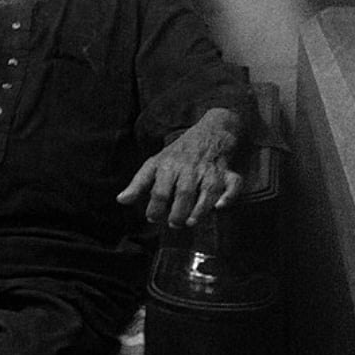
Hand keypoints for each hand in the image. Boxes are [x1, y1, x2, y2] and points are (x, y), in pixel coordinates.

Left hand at [116, 108, 242, 227]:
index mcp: (169, 165)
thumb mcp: (155, 163)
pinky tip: (220, 207)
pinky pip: (234, 184)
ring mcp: (210, 170)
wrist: (211, 130)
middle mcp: (190, 168)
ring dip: (200, 209)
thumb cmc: (179, 153)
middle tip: (173, 224)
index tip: (152, 218)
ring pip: (208, 191)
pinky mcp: (228, 172)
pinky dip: (229, 196)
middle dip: (178, 212)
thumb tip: (121, 201)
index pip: (160, 190)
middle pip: (184, 193)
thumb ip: (139, 183)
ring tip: (190, 223)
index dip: (155, 208)